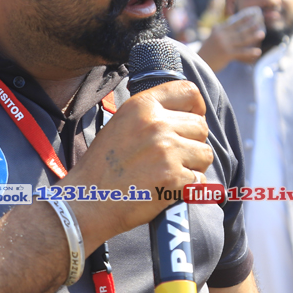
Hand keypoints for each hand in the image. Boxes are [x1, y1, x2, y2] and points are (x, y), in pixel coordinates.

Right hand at [63, 80, 213, 247]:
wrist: (87, 200)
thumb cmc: (102, 166)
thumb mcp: (121, 124)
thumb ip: (151, 114)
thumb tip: (184, 113)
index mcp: (142, 105)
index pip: (189, 92)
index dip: (197, 108)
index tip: (192, 122)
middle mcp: (157, 123)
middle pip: (201, 126)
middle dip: (193, 143)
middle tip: (173, 158)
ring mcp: (167, 151)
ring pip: (205, 154)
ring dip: (194, 166)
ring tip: (169, 174)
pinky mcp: (173, 178)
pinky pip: (199, 179)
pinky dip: (187, 188)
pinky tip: (166, 190)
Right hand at [196, 12, 264, 72]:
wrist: (198, 63)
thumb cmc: (205, 52)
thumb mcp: (210, 39)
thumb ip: (216, 32)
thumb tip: (217, 25)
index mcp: (218, 31)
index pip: (233, 23)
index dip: (243, 19)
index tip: (252, 15)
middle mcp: (221, 36)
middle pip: (239, 30)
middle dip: (250, 26)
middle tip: (259, 23)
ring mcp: (224, 44)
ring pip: (242, 40)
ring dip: (253, 36)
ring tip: (262, 34)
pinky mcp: (227, 54)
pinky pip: (241, 52)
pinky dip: (250, 52)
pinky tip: (258, 51)